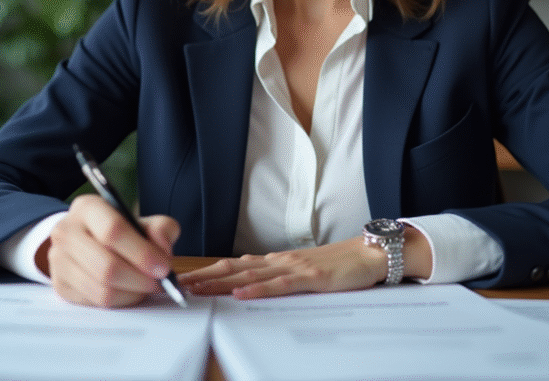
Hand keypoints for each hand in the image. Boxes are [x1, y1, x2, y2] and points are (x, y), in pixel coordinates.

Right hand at [40, 194, 179, 307]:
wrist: (86, 241)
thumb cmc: (118, 231)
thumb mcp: (141, 221)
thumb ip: (160, 228)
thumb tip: (162, 248)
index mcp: (87, 207)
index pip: (113, 230)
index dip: (142, 253)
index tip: (163, 267)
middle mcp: (66, 231)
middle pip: (106, 266)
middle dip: (139, 279)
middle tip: (158, 283)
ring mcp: (58, 260)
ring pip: (101, 289)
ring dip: (132, 293)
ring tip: (146, 287)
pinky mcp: (60, 285)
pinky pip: (95, 303)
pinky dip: (120, 302)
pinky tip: (129, 292)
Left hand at [177, 236, 388, 299]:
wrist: (369, 254)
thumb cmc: (338, 265)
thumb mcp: (302, 271)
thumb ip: (278, 277)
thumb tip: (251, 284)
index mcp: (276, 261)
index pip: (235, 266)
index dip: (208, 272)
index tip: (184, 279)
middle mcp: (280, 261)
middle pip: (235, 269)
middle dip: (205, 277)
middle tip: (178, 285)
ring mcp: (294, 268)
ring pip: (251, 276)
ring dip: (222, 283)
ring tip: (198, 289)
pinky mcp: (311, 277)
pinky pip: (280, 285)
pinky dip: (259, 289)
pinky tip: (241, 294)